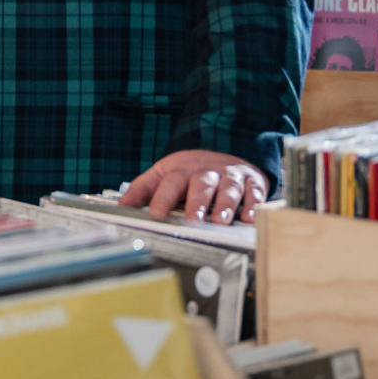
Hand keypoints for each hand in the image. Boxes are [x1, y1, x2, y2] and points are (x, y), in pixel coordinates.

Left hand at [119, 151, 267, 223]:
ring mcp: (230, 176)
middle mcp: (207, 171)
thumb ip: (143, 189)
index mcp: (182, 170)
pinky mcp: (252, 182)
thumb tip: (122, 206)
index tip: (155, 215)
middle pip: (201, 184)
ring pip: (228, 188)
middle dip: (198, 202)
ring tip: (220, 221)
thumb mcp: (164, 173)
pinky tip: (249, 218)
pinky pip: (255, 193)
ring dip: (225, 204)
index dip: (162, 198)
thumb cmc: (192, 171)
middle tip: (194, 220)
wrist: (226, 157)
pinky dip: (253, 205)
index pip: (170, 183)